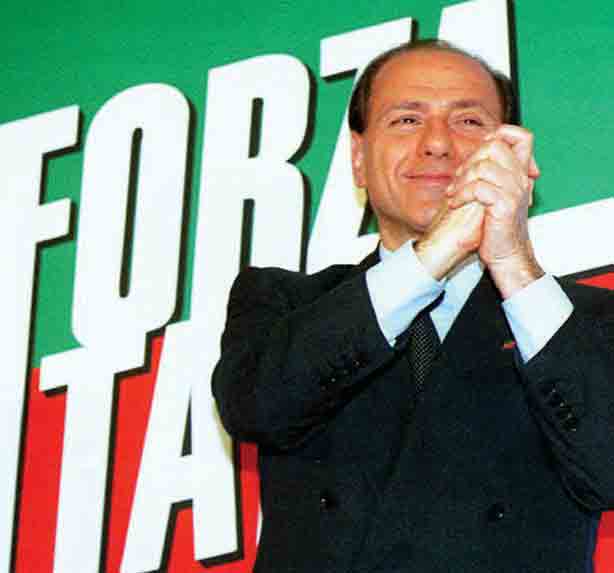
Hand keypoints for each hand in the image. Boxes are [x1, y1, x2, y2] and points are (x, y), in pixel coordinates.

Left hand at [445, 125, 542, 297]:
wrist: (507, 255)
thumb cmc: (496, 228)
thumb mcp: (494, 196)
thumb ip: (489, 176)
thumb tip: (473, 158)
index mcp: (520, 174)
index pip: (522, 137)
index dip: (500, 134)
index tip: (479, 154)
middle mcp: (520, 179)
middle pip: (495, 146)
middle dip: (470, 160)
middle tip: (458, 180)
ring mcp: (514, 191)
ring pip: (484, 166)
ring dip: (462, 179)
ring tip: (454, 194)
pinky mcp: (505, 205)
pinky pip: (479, 188)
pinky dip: (461, 194)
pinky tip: (455, 204)